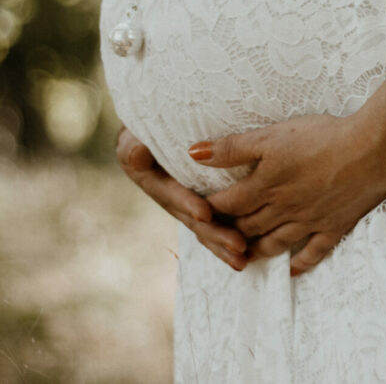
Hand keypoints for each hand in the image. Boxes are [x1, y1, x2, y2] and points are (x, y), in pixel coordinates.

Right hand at [116, 125, 249, 270]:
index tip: (205, 214)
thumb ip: (135, 145)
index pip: (172, 194)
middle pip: (193, 219)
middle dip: (215, 233)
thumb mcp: (136, 135)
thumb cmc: (149, 127)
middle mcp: (171, 199)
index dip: (187, 204)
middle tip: (238, 245)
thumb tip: (137, 154)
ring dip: (223, 243)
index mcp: (154, 182)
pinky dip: (229, 237)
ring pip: (206, 227)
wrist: (159, 129)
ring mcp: (187, 204)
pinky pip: (217, 222)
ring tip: (244, 259)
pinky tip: (250, 252)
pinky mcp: (204, 204)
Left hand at [189, 98, 385, 275]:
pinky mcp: (334, 226)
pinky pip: (313, 252)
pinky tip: (290, 270)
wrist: (370, 152)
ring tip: (243, 255)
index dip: (210, 207)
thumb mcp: (271, 137)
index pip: (227, 203)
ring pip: (275, 243)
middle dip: (228, 231)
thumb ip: (232, 148)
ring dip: (256, 250)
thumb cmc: (321, 138)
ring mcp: (309, 221)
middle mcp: (283, 210)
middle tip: (216, 235)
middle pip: (248, 226)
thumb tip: (192, 154)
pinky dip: (299, 263)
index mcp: (264, 186)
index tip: (197, 210)